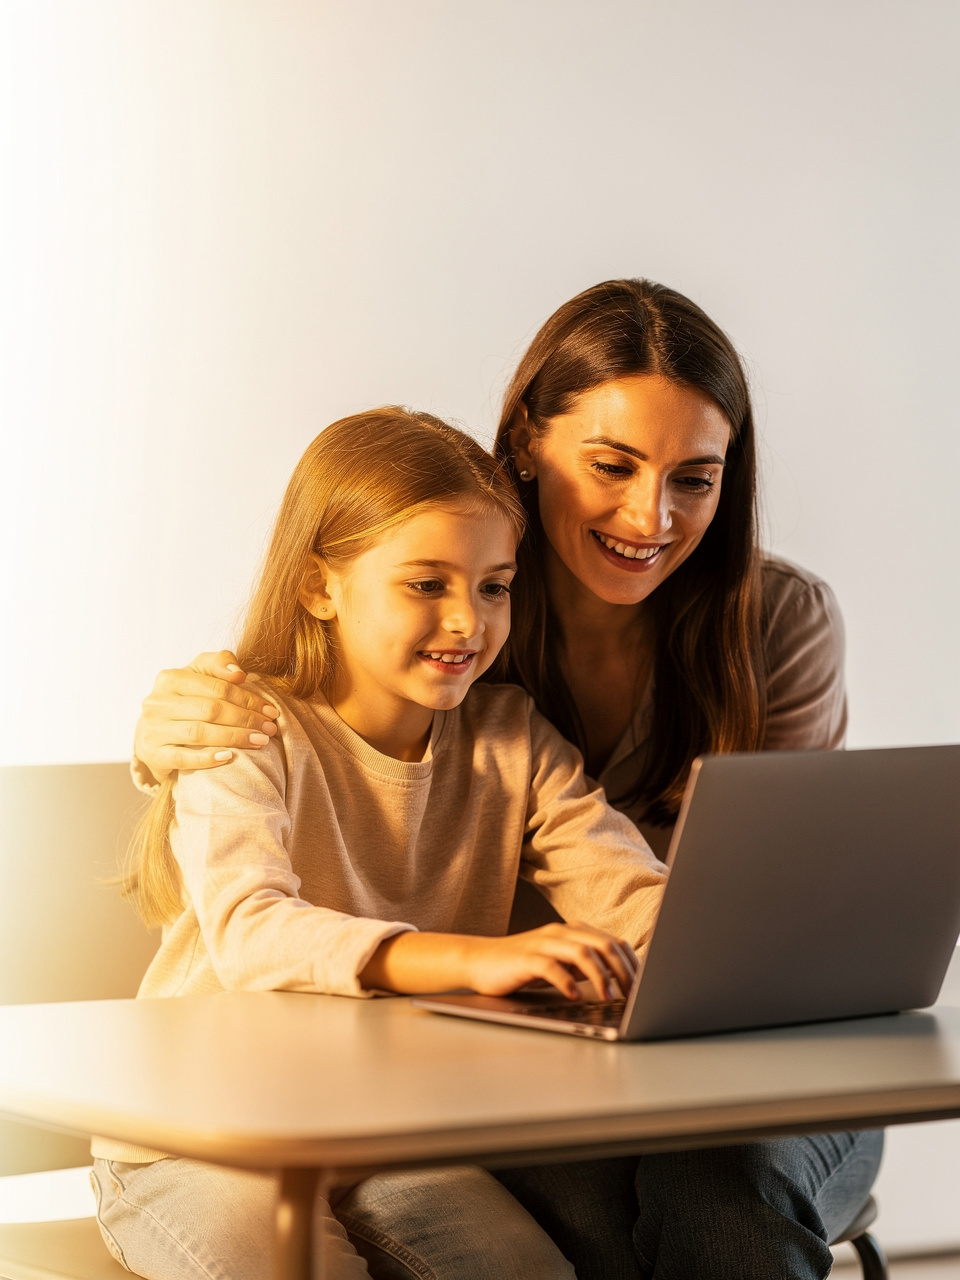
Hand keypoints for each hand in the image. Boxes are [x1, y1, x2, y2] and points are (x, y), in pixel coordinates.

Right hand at [134, 652, 279, 782]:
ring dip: (235, 738)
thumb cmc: (186, 700)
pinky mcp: (154, 755)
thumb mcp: (199, 674)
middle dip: (246, 719)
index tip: (271, 711)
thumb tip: (238, 674)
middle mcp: (157, 703)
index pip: (218, 688)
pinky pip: (183, 758)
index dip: (248, 699)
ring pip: (199, 733)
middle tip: (270, 728)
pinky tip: (230, 757)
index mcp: (170, 678)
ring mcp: (153, 730)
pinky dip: (208, 758)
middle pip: (211, 710)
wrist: (154, 732)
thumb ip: (219, 663)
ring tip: (260, 741)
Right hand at [462, 923, 638, 1000]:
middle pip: (603, 944)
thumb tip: (618, 981)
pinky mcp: (526, 958)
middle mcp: (561, 932)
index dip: (631, 964)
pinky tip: (574, 997)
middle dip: (623, 971)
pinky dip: (567, 982)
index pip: (613, 941)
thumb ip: (583, 966)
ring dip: (600, 977)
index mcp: (573, 931)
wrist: (479, 960)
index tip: (643, 987)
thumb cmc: (522, 966)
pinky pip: (552, 967)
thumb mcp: (559, 964)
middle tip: (633, 996)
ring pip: (582, 953)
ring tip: (609, 998)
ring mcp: (543, 943)